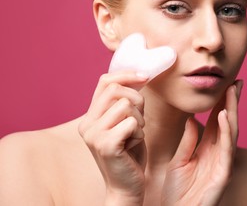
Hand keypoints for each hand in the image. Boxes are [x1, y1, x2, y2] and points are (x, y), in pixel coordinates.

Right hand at [78, 72, 148, 204]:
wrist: (126, 186)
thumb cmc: (129, 153)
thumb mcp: (126, 122)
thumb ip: (125, 102)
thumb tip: (139, 76)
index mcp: (90, 116)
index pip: (105, 81)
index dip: (126, 74)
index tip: (145, 77)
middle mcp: (87, 124)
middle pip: (115, 89)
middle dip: (137, 99)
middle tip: (140, 119)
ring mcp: (93, 135)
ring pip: (126, 105)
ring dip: (140, 120)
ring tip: (134, 136)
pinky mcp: (105, 145)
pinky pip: (132, 123)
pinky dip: (140, 133)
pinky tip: (133, 145)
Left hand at [161, 80, 242, 205]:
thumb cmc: (177, 191)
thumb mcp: (179, 161)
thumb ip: (187, 141)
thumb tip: (191, 119)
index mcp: (207, 149)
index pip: (217, 121)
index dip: (221, 103)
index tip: (225, 85)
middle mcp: (218, 153)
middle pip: (227, 123)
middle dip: (232, 102)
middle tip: (236, 82)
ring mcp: (222, 163)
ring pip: (231, 132)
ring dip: (232, 111)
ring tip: (232, 92)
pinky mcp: (222, 174)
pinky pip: (226, 150)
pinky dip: (227, 132)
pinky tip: (225, 115)